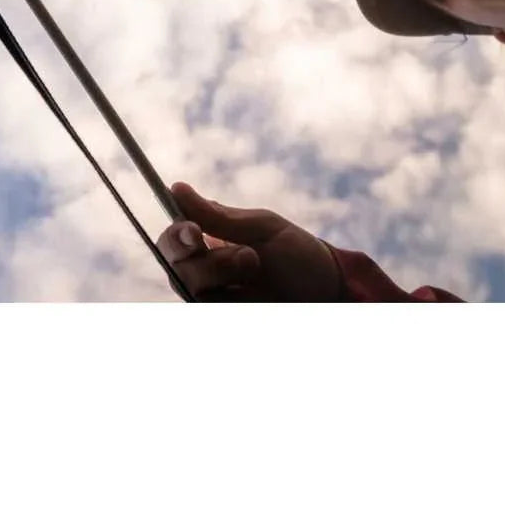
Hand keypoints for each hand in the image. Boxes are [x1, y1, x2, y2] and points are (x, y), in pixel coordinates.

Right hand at [157, 182, 342, 301]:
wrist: (332, 297)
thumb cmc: (298, 256)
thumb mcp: (262, 229)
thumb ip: (217, 216)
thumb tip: (176, 188)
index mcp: (208, 243)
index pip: (172, 240)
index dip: (175, 236)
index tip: (194, 232)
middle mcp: (205, 272)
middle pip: (177, 268)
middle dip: (209, 263)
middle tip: (247, 256)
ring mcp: (216, 300)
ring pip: (194, 292)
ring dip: (224, 277)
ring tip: (257, 267)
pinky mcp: (228, 316)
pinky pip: (212, 309)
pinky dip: (234, 301)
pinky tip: (257, 295)